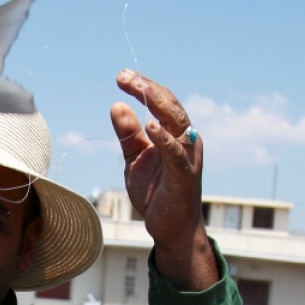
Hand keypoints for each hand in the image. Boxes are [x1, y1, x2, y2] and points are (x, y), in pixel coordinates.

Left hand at [111, 69, 215, 290]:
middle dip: (147, 89)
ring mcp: (188, 157)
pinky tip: (151, 126)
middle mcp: (187, 140)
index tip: (122, 75)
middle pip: (170, 106)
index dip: (144, 87)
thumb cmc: (156, 191)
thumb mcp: (135, 158)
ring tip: (137, 88)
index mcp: (176, 134)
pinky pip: (176, 153)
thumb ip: (128, 134)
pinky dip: (165, 139)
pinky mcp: (185, 176)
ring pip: (177, 122)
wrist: (171, 229)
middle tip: (124, 76)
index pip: (162, 102)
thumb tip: (116, 105)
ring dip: (156, 103)